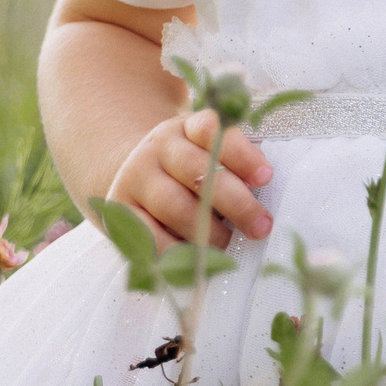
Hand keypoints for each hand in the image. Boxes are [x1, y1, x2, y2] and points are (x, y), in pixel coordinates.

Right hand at [106, 110, 274, 250]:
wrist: (133, 173)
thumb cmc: (187, 168)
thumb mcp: (208, 152)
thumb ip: (233, 164)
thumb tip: (261, 191)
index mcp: (186, 127)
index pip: (213, 132)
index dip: (241, 154)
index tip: (265, 177)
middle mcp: (157, 148)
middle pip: (198, 173)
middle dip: (235, 202)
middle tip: (260, 225)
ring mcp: (135, 177)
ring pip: (174, 206)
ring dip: (207, 231)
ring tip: (228, 242)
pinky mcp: (120, 210)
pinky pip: (151, 235)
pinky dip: (178, 251)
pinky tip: (197, 258)